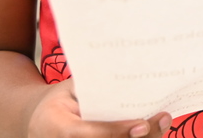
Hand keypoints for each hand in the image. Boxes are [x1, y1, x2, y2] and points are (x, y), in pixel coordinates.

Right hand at [27, 80, 172, 137]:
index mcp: (61, 128)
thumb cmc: (59, 101)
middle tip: (163, 119)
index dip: (118, 131)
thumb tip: (126, 71)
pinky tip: (153, 128)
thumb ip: (91, 86)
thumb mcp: (68, 89)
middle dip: (140, 136)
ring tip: (162, 121)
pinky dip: (136, 137)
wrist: (39, 123)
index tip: (142, 124)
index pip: (93, 132)